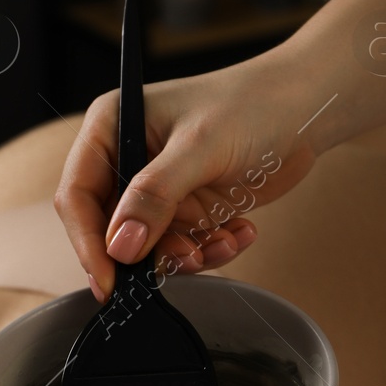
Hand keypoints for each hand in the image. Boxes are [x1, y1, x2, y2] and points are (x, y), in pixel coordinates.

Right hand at [54, 53, 321, 302]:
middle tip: (186, 258)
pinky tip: (241, 230)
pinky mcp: (189, 206)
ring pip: (151, 246)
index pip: (78, 195)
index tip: (110, 281)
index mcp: (112, 128)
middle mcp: (128, 158)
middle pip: (112, 229)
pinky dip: (212, 248)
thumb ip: (155, 196)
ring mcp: (159, 187)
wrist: (307, 107)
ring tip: (223, 241)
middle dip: (149, 253)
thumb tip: (119, 245)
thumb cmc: (253, 104)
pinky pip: (185, 245)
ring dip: (187, 254)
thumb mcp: (199, 147)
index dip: (89, 242)